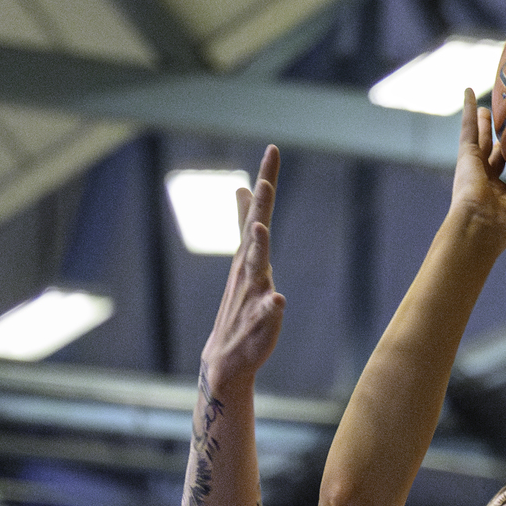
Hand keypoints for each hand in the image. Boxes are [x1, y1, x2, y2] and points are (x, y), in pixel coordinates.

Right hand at [201, 143, 286, 392]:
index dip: (266, 180)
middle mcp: (249, 269)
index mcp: (249, 254)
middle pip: (255, 233)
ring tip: (259, 230)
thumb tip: (245, 187)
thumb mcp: (246, 258)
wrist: (227, 356)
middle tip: (261, 183)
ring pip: (257, 269)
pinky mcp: (260, 322)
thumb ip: (246, 222)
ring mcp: (253, 295)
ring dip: (257, 250)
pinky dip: (271, 307)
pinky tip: (278, 301)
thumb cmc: (241, 304)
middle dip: (258, 208)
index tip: (273, 149)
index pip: (259, 211)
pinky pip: (267, 314)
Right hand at [449, 91, 505, 250]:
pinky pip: (467, 127)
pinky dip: (467, 109)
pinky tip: (468, 90)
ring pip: (481, 138)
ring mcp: (475, 167)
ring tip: (486, 107)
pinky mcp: (466, 156)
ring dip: (483, 123)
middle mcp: (487, 181)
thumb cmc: (504, 228)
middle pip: (497, 155)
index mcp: (501, 196)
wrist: (480, 227)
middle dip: (501, 143)